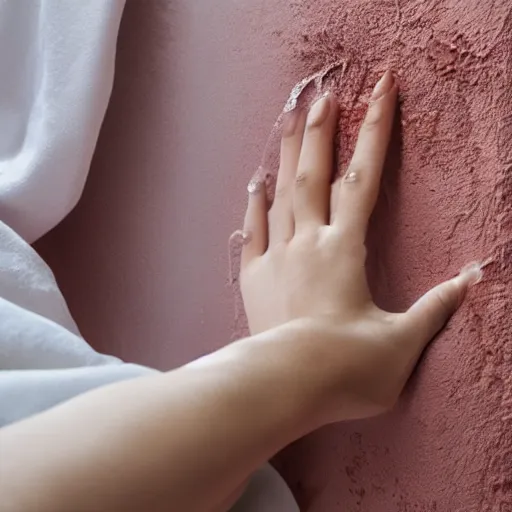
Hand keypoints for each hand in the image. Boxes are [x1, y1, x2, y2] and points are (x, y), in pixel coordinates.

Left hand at [240, 71, 480, 419]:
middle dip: (319, 132)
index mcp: (344, 249)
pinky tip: (255, 185)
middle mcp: (308, 243)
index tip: (380, 91)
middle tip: (320, 95)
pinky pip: (253, 233)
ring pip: (281, 196)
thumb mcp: (402, 341)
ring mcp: (276, 258)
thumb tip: (470, 280)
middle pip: (313, 175)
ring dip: (285, 156)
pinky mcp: (254, 279)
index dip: (374, 130)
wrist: (288, 386)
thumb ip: (435, 308)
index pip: (364, 178)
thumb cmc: (348, 368)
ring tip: (286, 120)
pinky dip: (254, 207)